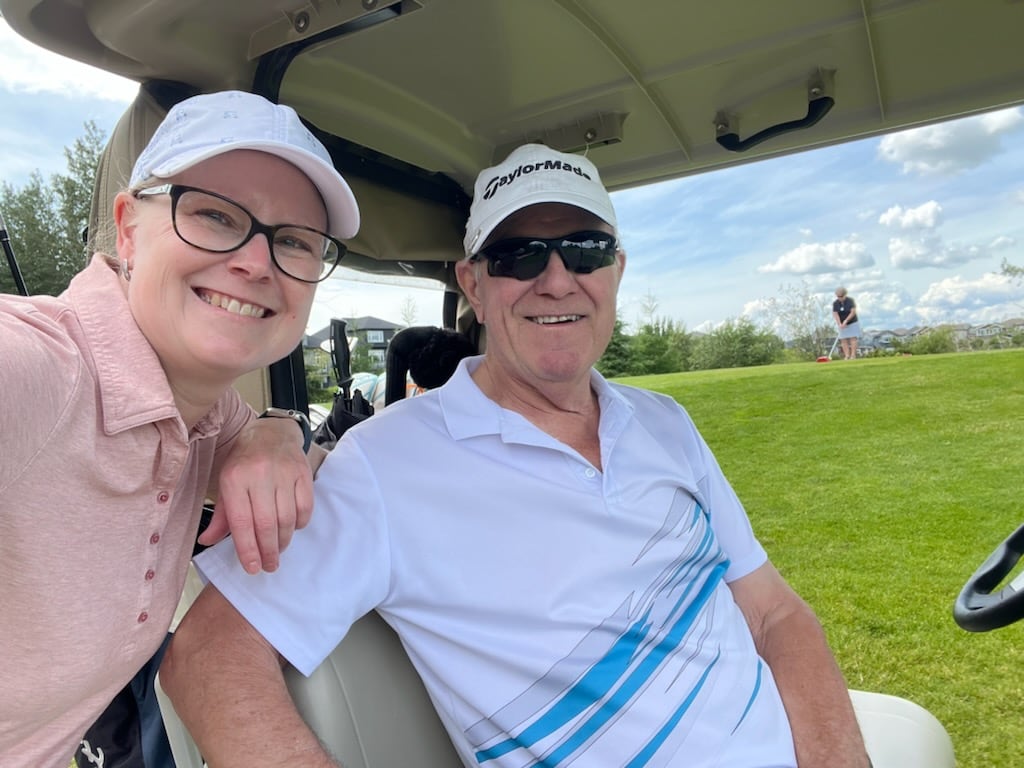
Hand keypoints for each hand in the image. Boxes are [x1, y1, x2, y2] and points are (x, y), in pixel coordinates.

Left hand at [200, 417, 313, 572]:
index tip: (252, 568)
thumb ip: (221, 516)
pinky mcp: (303, 472)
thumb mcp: (226, 484)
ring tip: (279, 550)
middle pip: (266, 523)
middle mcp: (259, 474)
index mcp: (234, 478)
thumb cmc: (244, 463)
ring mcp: (284, 472)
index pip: (241, 522)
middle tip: (269, 566)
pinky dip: (299, 523)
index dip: (247, 549)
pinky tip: (292, 528)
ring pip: (287, 518)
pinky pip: (305, 507)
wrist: (271, 433)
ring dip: (283, 540)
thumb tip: (207, 541)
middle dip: (268, 551)